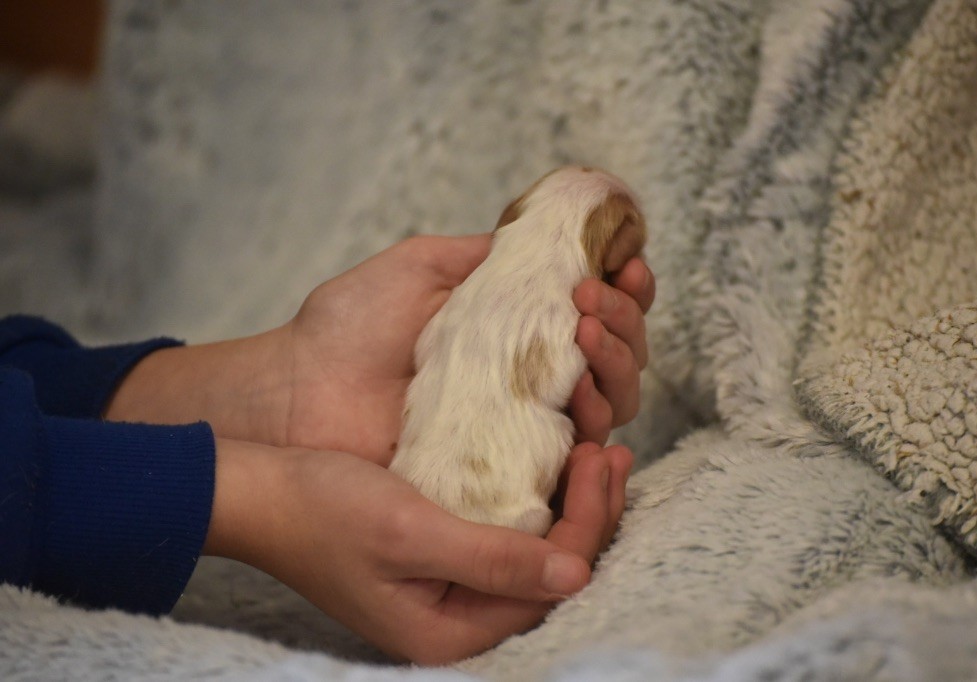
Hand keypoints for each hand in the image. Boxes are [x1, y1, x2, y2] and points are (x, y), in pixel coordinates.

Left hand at [106, 235, 654, 463]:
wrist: (299, 390)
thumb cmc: (349, 326)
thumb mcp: (422, 266)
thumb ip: (488, 253)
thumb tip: (554, 233)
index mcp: (514, 328)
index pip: (597, 312)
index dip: (626, 288)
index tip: (626, 261)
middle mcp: (530, 377)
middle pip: (618, 357)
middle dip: (626, 320)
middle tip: (594, 296)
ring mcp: (524, 426)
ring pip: (612, 401)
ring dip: (618, 359)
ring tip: (586, 327)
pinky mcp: (512, 470)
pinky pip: (578, 452)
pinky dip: (601, 417)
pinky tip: (585, 389)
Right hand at [206, 439, 632, 663]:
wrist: (257, 492)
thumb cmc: (322, 510)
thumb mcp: (409, 531)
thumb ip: (492, 558)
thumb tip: (578, 575)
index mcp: (448, 631)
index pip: (548, 585)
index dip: (587, 522)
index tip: (597, 456)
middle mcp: (455, 619)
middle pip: (550, 573)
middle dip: (590, 512)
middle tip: (611, 450)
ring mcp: (448, 588)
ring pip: (535, 551)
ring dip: (569, 502)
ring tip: (597, 450)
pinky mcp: (440, 557)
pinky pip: (507, 534)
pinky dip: (537, 498)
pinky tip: (554, 463)